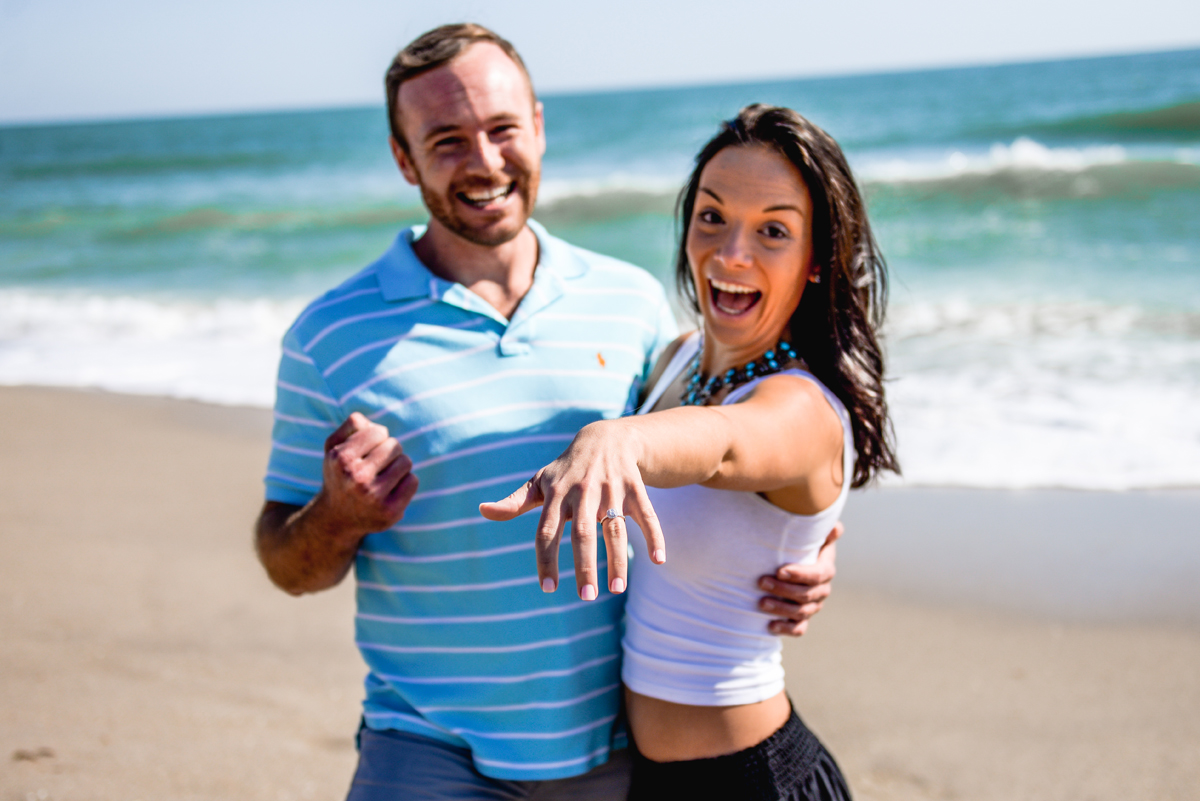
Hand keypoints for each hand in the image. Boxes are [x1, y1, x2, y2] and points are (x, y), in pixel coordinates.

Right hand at [319, 412, 418, 537]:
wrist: (337, 518)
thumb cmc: (340, 474)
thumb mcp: (334, 447)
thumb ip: (351, 426)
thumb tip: (371, 424)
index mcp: (341, 458)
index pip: (379, 431)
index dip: (376, 438)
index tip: (366, 450)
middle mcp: (356, 478)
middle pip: (395, 446)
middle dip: (388, 452)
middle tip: (375, 466)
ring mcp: (374, 496)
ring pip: (406, 462)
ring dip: (398, 467)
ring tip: (382, 477)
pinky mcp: (390, 511)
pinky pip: (413, 481)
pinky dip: (405, 483)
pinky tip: (390, 490)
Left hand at [479, 420, 665, 601]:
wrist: (606, 438)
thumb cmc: (566, 469)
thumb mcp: (540, 482)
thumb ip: (514, 502)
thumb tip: (482, 510)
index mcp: (557, 495)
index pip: (547, 531)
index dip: (546, 559)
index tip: (548, 588)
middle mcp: (583, 493)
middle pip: (582, 533)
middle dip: (584, 566)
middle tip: (586, 598)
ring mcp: (611, 490)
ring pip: (614, 529)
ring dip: (618, 560)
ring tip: (617, 589)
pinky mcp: (635, 489)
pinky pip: (646, 515)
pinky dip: (655, 536)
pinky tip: (660, 561)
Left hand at [757, 521, 840, 635]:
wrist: (790, 566)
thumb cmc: (799, 547)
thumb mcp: (811, 536)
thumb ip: (822, 531)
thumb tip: (835, 527)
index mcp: (825, 570)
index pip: (817, 575)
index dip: (800, 574)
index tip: (779, 570)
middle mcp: (821, 590)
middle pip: (807, 595)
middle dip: (784, 590)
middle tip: (761, 582)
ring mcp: (812, 606)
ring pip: (802, 612)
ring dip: (781, 608)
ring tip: (761, 602)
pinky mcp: (802, 619)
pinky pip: (799, 629)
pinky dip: (786, 629)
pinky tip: (770, 626)